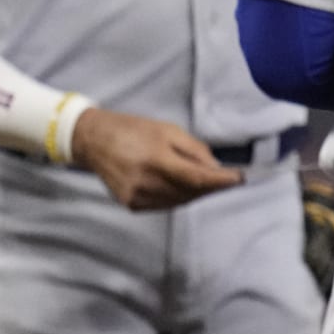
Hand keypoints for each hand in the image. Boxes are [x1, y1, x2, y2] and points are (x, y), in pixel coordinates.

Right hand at [72, 107, 243, 210]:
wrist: (93, 140)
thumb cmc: (133, 129)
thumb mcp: (168, 130)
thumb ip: (194, 150)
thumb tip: (216, 168)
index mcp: (155, 160)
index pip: (196, 177)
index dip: (220, 181)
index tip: (240, 178)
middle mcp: (145, 183)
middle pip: (190, 192)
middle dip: (212, 187)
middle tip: (228, 179)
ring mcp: (136, 197)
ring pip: (179, 201)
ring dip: (197, 193)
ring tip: (208, 182)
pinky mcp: (131, 205)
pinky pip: (165, 204)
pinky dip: (179, 197)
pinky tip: (185, 187)